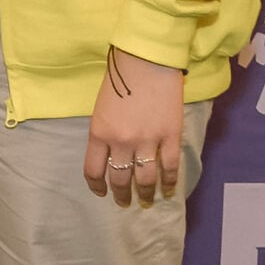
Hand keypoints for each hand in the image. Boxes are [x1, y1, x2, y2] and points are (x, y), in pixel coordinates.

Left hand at [83, 47, 185, 205]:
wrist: (147, 61)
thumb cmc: (119, 79)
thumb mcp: (101, 109)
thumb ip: (104, 133)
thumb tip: (111, 155)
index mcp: (99, 133)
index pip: (94, 170)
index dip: (97, 186)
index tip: (101, 193)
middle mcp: (121, 142)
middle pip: (120, 179)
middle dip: (122, 195)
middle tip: (124, 202)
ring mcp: (147, 141)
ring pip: (145, 179)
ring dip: (145, 194)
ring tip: (146, 201)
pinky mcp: (170, 137)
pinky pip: (169, 168)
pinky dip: (169, 183)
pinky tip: (167, 191)